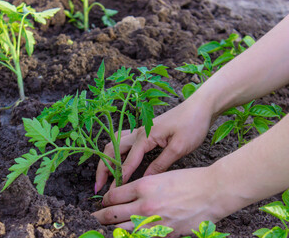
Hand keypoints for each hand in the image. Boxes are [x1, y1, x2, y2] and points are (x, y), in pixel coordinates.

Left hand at [92, 166, 233, 236]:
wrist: (212, 191)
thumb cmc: (188, 180)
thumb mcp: (160, 177)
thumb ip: (141, 188)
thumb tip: (127, 197)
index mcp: (142, 186)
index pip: (112, 196)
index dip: (103, 201)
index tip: (102, 202)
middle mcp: (144, 205)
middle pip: (111, 214)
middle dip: (100, 217)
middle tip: (94, 218)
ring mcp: (154, 222)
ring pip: (122, 230)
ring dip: (113, 229)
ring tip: (107, 228)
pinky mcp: (165, 234)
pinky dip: (133, 236)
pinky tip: (130, 234)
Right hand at [95, 99, 212, 192]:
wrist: (200, 107)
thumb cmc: (192, 125)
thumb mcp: (179, 148)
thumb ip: (160, 164)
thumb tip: (145, 180)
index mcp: (145, 136)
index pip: (127, 161)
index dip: (118, 177)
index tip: (111, 192)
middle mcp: (138, 132)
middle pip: (112, 149)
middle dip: (103, 168)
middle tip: (99, 185)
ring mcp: (140, 129)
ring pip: (115, 144)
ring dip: (108, 159)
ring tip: (105, 175)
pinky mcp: (145, 130)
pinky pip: (124, 141)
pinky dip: (117, 151)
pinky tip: (119, 159)